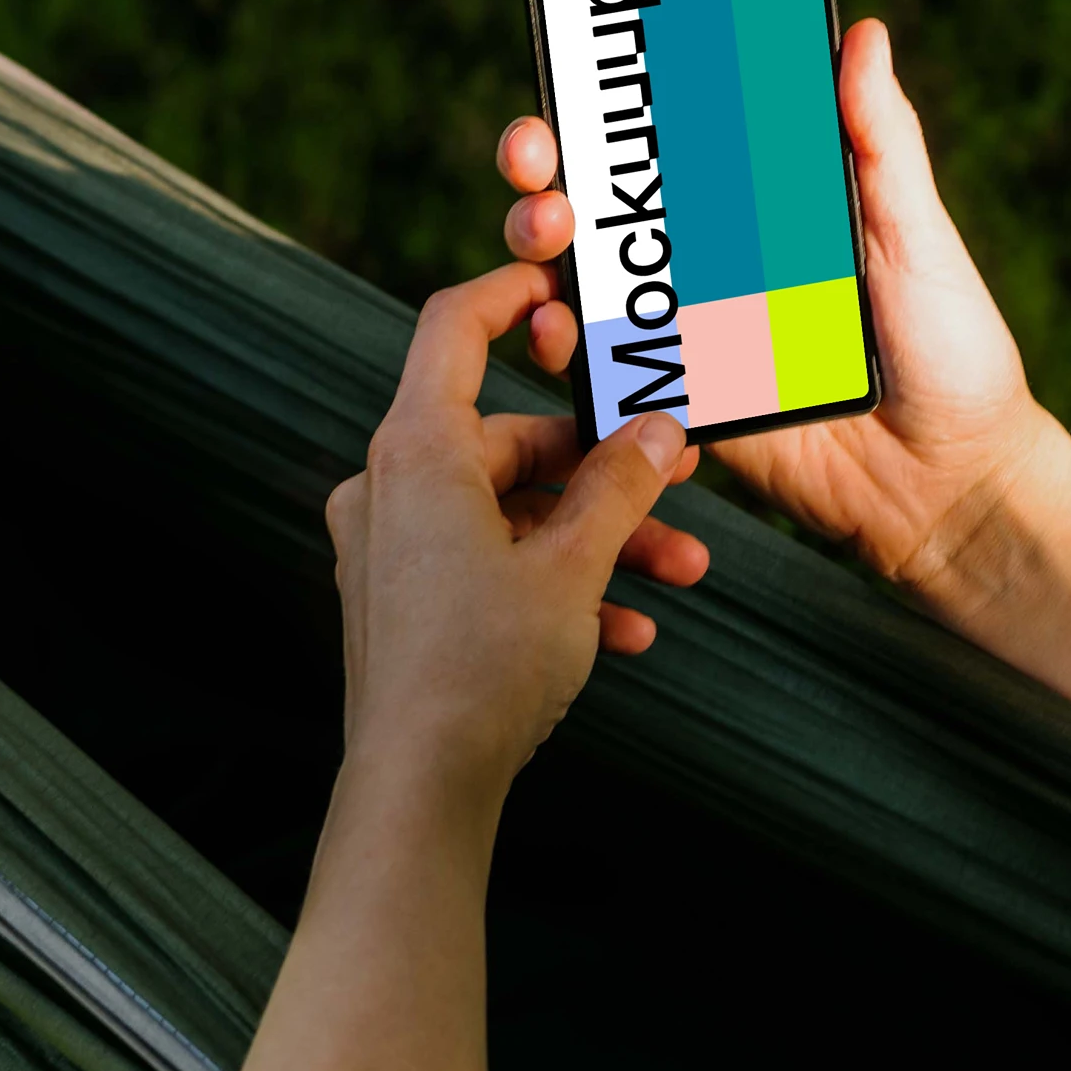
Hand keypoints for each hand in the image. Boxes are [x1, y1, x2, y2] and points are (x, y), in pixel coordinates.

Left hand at [324, 265, 707, 805]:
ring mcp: (389, 548)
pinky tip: (626, 629)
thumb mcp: (573, 566)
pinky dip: (553, 584)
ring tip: (680, 574)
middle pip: (509, 441)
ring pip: (510, 514)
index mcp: (416, 451)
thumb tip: (660, 433)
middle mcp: (389, 488)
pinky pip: (487, 567)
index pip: (453, 329)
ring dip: (597, 541)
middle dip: (606, 472)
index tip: (559, 282)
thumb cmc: (484, 669)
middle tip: (682, 482)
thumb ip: (621, 489)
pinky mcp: (401, 602)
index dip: (509, 293)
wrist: (419, 787)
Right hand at [496, 17, 1054, 605]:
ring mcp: (693, 335)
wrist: (955, 483)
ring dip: (543, 252)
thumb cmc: (955, 351)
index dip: (612, 105)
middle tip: (536, 157)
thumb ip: (881, 142)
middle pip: (604, 208)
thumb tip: (863, 33)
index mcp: (763, 209)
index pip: (670, 142)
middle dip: (547, 172)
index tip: (578, 63)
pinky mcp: (686, 405)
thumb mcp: (916, 236)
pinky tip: (558, 329)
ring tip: (546, 236)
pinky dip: (571, 350)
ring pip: (588, 284)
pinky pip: (612, 374)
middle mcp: (714, 265)